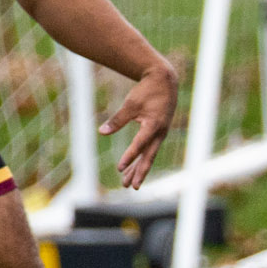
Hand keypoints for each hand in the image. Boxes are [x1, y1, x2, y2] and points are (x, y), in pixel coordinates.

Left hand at [102, 61, 178, 189]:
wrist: (164, 81)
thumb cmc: (147, 91)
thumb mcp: (131, 104)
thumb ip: (117, 120)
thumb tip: (102, 132)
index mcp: (153, 125)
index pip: (140, 144)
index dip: (130, 156)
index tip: (119, 167)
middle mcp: (159, 132)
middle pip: (148, 156)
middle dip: (139, 172)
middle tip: (130, 186)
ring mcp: (160, 133)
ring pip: (149, 155)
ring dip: (138, 168)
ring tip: (127, 182)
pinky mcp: (158, 132)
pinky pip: (150, 148)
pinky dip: (141, 158)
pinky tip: (133, 166)